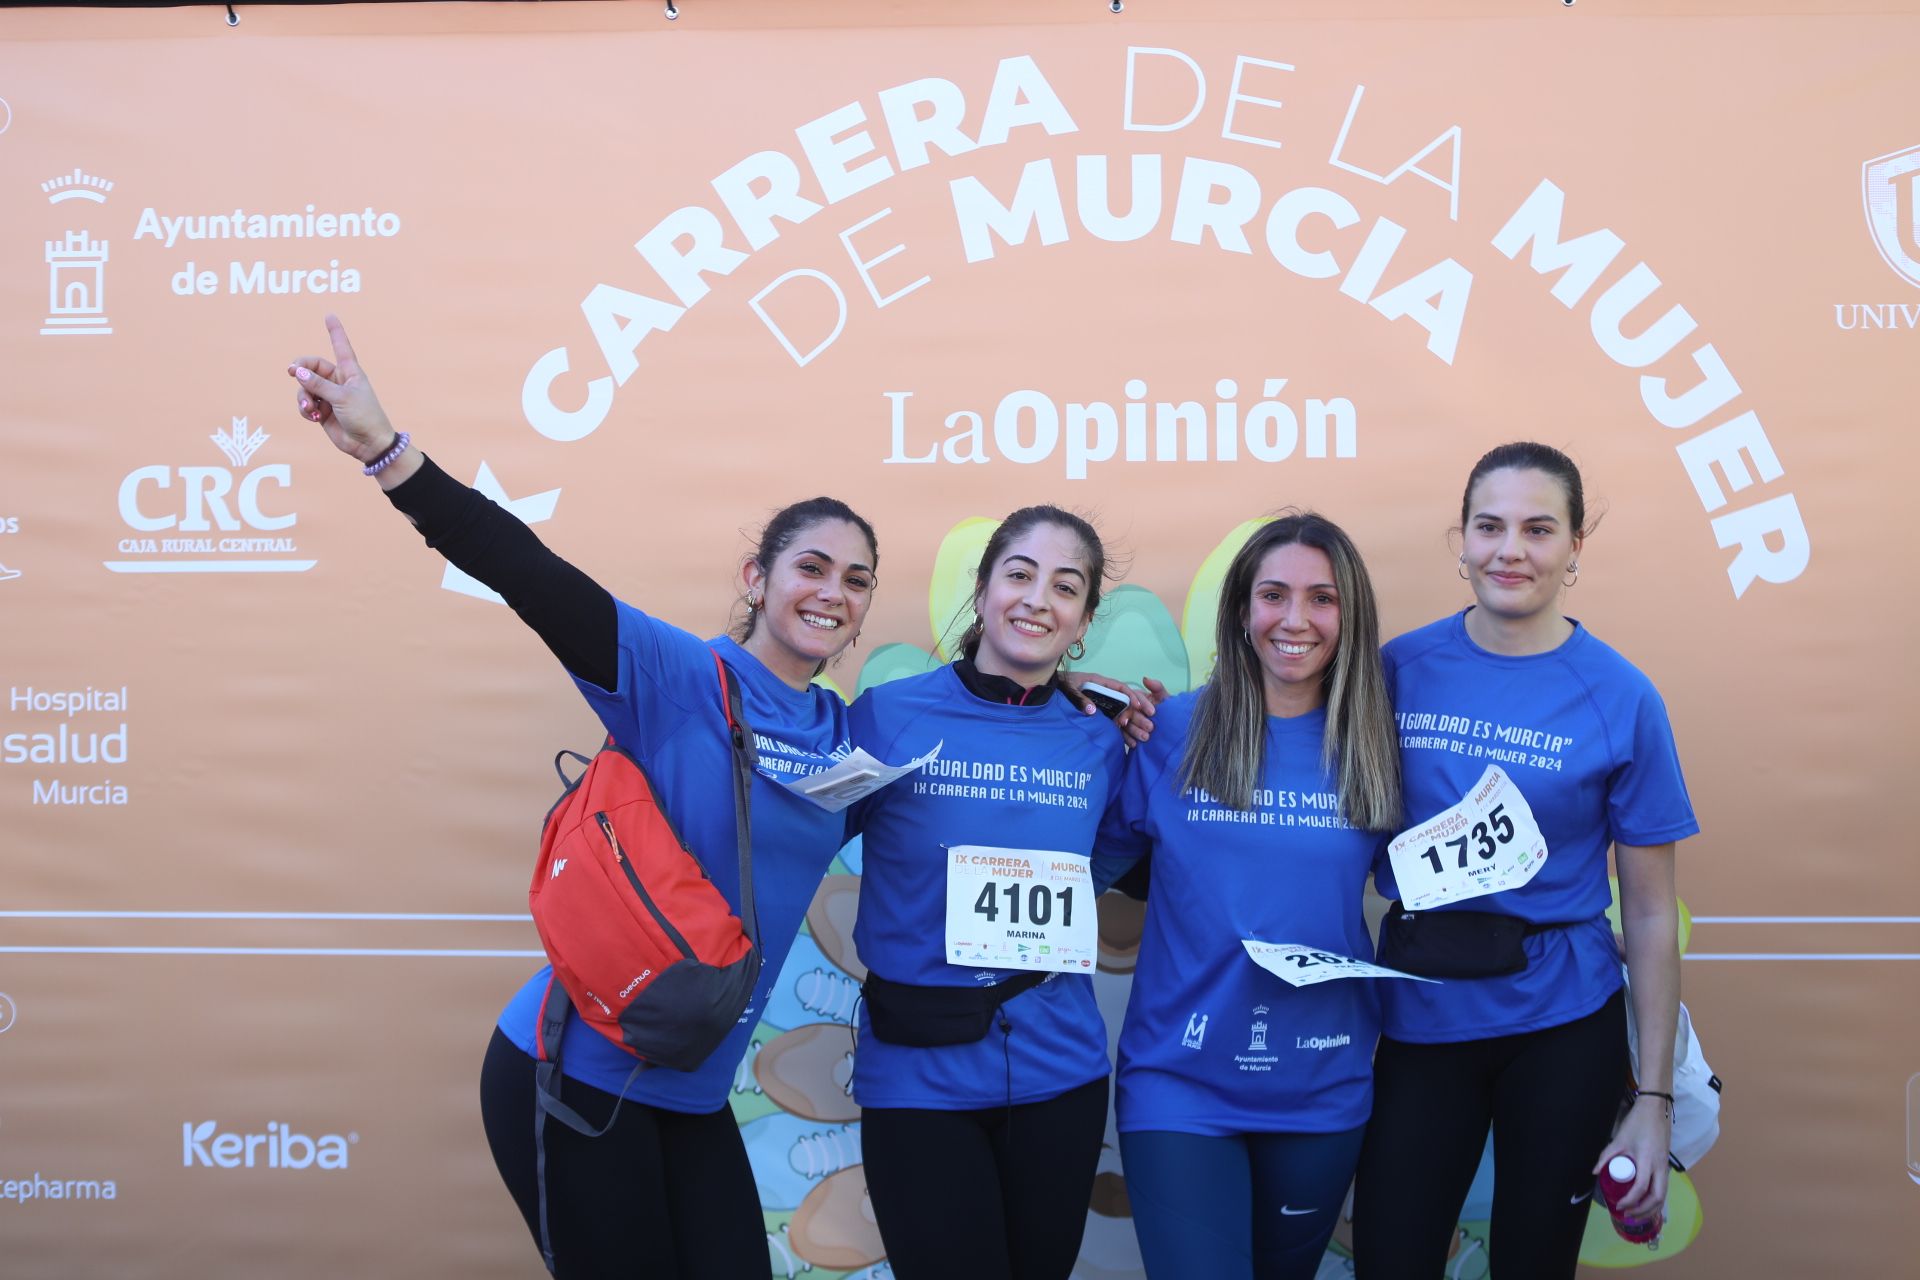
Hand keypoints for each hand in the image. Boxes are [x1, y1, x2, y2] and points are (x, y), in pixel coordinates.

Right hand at [287, 314, 395, 463]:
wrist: (368, 445)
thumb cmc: (364, 417)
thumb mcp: (341, 397)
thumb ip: (318, 384)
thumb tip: (297, 371)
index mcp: (350, 372)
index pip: (341, 347)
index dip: (335, 332)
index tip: (330, 315)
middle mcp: (338, 381)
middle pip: (312, 367)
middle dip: (301, 370)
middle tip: (292, 371)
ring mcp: (329, 396)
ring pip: (305, 387)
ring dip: (303, 396)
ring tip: (310, 408)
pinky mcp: (323, 411)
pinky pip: (305, 404)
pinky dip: (306, 409)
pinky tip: (313, 416)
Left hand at [1061, 673, 1167, 745]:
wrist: (1051, 691)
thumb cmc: (1061, 685)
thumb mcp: (1069, 689)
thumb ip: (1080, 699)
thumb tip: (1092, 711)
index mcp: (1101, 683)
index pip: (1121, 688)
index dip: (1132, 696)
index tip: (1139, 706)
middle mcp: (1106, 695)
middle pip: (1127, 703)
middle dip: (1140, 715)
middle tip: (1151, 725)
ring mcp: (1105, 707)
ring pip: (1124, 716)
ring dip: (1135, 726)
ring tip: (1146, 737)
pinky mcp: (1102, 719)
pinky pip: (1115, 726)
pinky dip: (1124, 734)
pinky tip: (1133, 744)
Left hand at [1594, 1093, 1670, 1218]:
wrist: (1655, 1110)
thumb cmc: (1637, 1123)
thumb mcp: (1619, 1139)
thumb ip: (1606, 1156)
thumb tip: (1594, 1172)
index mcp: (1648, 1160)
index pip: (1641, 1188)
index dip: (1630, 1200)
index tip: (1619, 1205)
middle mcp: (1660, 1167)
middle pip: (1657, 1198)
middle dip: (1643, 1210)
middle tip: (1628, 1214)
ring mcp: (1665, 1167)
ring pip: (1663, 1195)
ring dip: (1651, 1207)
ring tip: (1636, 1213)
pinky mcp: (1666, 1165)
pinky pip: (1663, 1188)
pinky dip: (1655, 1199)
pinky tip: (1645, 1202)